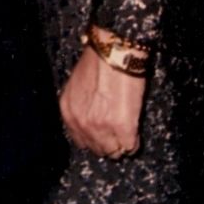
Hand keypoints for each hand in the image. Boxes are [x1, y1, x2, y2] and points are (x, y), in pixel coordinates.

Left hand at [58, 39, 145, 158]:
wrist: (113, 52)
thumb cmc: (97, 63)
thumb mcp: (77, 87)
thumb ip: (80, 107)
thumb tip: (91, 120)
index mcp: (68, 113)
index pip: (82, 142)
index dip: (95, 138)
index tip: (104, 135)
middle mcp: (81, 124)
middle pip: (98, 149)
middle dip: (109, 143)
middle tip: (119, 134)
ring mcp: (101, 128)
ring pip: (114, 152)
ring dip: (121, 144)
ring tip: (127, 132)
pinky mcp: (122, 127)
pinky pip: (131, 147)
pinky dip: (135, 141)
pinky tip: (135, 130)